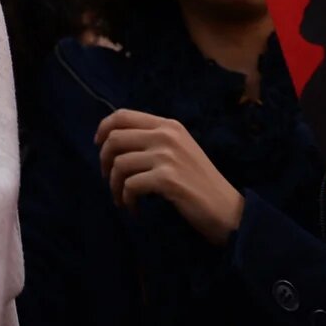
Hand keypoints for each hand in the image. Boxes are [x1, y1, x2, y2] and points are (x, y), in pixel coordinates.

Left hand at [96, 108, 245, 245]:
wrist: (228, 210)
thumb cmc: (201, 183)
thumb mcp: (180, 151)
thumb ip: (154, 141)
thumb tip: (115, 141)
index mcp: (169, 125)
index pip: (122, 115)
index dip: (103, 129)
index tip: (98, 146)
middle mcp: (167, 135)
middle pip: (115, 138)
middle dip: (104, 161)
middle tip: (108, 180)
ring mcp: (167, 156)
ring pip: (120, 164)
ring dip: (114, 186)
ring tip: (122, 200)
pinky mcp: (167, 179)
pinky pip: (130, 185)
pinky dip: (126, 200)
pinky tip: (135, 210)